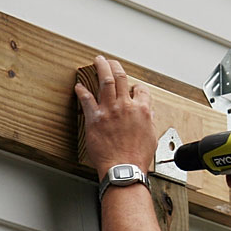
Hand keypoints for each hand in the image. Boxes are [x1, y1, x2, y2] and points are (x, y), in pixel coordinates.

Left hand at [75, 56, 156, 179]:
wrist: (124, 169)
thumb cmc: (137, 158)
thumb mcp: (151, 138)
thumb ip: (149, 122)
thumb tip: (148, 115)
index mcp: (141, 110)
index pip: (141, 89)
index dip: (136, 87)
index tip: (132, 87)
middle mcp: (125, 106)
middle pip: (121, 77)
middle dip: (115, 66)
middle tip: (110, 61)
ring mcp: (110, 111)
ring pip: (105, 81)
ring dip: (101, 67)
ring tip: (98, 61)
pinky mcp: (95, 118)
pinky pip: (86, 99)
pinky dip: (82, 91)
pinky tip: (79, 86)